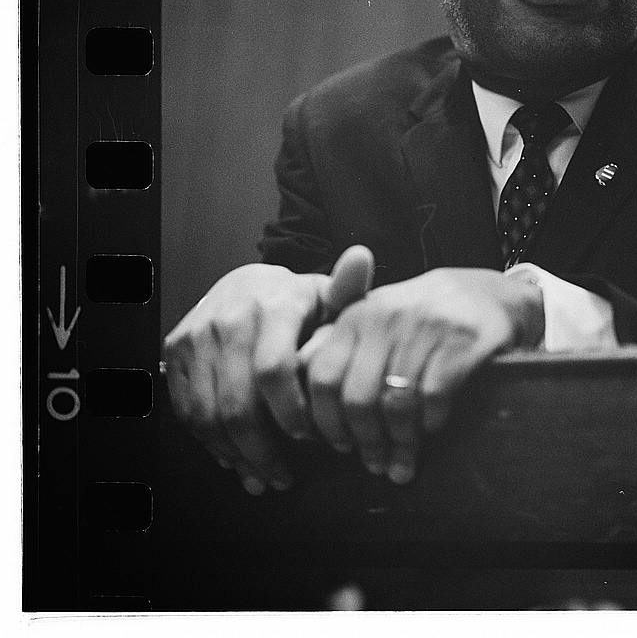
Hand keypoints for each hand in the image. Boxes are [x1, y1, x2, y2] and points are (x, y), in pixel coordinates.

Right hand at [163, 246, 373, 494]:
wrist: (245, 284)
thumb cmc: (297, 302)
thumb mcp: (327, 296)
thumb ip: (348, 291)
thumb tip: (363, 257)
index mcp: (273, 305)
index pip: (274, 370)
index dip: (290, 412)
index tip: (309, 437)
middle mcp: (229, 317)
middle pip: (238, 403)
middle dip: (262, 449)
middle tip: (284, 476)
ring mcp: (197, 335)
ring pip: (209, 413)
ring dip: (235, 454)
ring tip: (261, 475)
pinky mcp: (176, 350)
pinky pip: (187, 409)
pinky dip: (209, 441)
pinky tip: (233, 457)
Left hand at [298, 267, 543, 484]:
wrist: (486, 293)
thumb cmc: (420, 315)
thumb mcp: (376, 319)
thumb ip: (338, 347)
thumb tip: (300, 389)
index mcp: (358, 315)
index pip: (323, 377)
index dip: (325, 421)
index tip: (337, 445)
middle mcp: (387, 317)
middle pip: (357, 399)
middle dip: (364, 442)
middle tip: (373, 463)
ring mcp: (426, 328)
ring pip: (396, 404)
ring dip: (398, 443)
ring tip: (401, 463)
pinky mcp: (463, 342)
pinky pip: (434, 398)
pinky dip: (430, 422)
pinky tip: (432, 428)